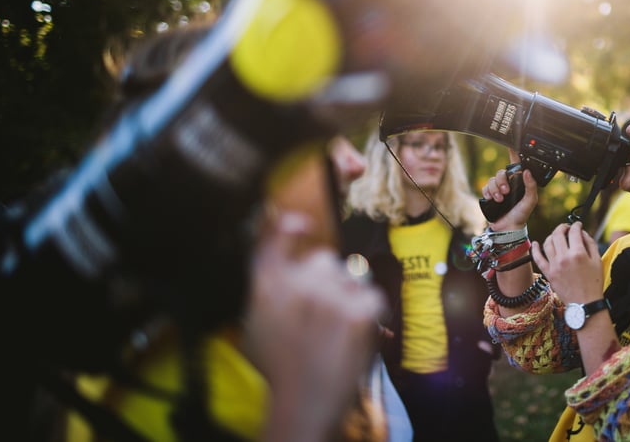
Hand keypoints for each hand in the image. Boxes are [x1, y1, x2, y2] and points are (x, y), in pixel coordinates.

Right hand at [244, 211, 385, 441]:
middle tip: (324, 312)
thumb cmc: (279, 370)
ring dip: (350, 295)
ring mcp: (330, 296)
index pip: (277, 238)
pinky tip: (357, 334)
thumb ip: (267, 290)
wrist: (303, 404)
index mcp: (267, 285)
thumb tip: (284, 264)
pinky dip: (371, 313)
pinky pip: (373, 296)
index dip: (290, 227)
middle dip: (328, 279)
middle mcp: (298, 283)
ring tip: (338, 330)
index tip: (302, 224)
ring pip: (353, 277)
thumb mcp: (255, 325)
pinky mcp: (358, 311)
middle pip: (325, 260)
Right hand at [481, 150, 538, 230]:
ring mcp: (498, 189)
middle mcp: (508, 183)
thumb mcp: (531, 200)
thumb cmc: (521, 214)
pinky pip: (485, 187)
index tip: (511, 145)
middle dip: (502, 181)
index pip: (516, 164)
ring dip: (496, 189)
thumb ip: (531, 186)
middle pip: (501, 172)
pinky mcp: (490, 195)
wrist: (508, 228)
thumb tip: (528, 172)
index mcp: (519, 182)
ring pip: (492, 180)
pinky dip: (488, 193)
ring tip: (500, 199)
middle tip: (506, 191)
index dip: (513, 154)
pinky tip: (493, 199)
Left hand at [530, 221, 603, 305]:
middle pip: (558, 234)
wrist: (585, 305)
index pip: (574, 231)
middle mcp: (564, 258)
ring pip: (547, 243)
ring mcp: (554, 265)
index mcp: (578, 254)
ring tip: (557, 236)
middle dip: (563, 227)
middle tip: (567, 228)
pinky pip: (537, 258)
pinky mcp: (548, 273)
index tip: (577, 225)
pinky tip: (536, 243)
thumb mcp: (597, 261)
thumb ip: (590, 243)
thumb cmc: (594, 283)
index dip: (576, 225)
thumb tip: (582, 232)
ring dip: (552, 235)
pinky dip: (535, 249)